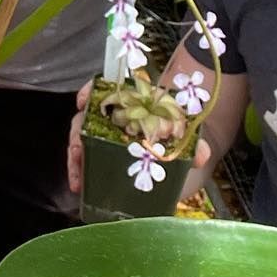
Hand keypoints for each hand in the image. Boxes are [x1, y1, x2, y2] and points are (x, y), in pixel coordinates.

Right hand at [68, 81, 211, 195]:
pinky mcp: (103, 156)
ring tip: (77, 178)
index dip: (91, 92)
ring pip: (81, 140)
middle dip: (78, 133)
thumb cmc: (177, 134)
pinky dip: (80, 172)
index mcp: (131, 103)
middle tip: (77, 150)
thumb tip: (201, 156)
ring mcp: (104, 136)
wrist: (179, 149)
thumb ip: (194, 143)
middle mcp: (112, 116)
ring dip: (75, 158)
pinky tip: (79, 186)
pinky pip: (86, 159)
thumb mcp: (186, 136)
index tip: (83, 101)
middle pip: (87, 117)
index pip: (106, 89)